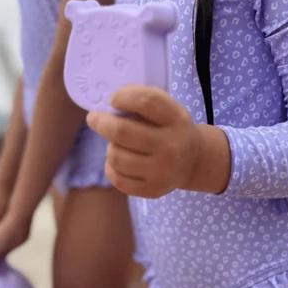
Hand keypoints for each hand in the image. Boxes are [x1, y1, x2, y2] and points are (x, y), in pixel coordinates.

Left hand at [87, 85, 202, 198]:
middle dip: (101, 122)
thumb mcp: (168, 108)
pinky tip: (119, 161)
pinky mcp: (153, 190)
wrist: (193, 162)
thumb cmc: (171, 128)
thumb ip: (143, 101)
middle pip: (122, 131)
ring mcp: (162, 171)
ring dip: (110, 146)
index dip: (123, 97)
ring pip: (116, 156)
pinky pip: (117, 178)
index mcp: (176, 119)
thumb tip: (108, 105)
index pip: (146, 102)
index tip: (114, 100)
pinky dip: (111, 167)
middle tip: (94, 118)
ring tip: (117, 144)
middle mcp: (171, 146)